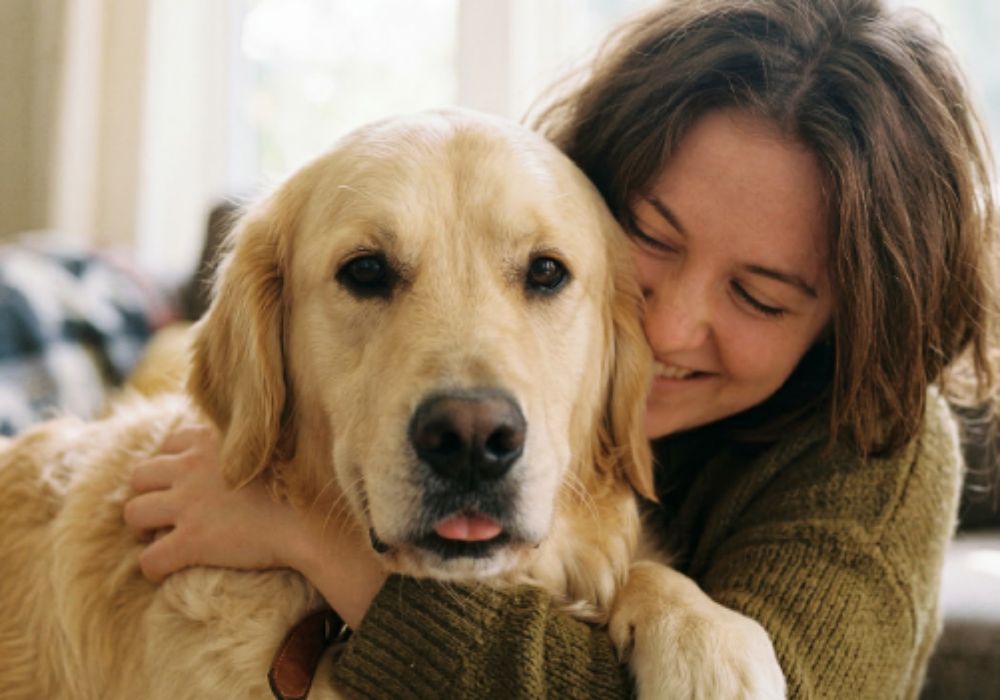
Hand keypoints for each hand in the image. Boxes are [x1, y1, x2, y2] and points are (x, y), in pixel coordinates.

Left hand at [124, 422, 294, 580]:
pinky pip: (149, 559)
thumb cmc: (301, 483)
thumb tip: (236, 447)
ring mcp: (188, 504)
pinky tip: (170, 571)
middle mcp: (191, 466)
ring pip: (134, 513)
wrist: (312, 519)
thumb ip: (242, 442)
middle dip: (150, 494)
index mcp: (210, 440)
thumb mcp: (269, 445)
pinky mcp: (191, 540)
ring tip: (166, 537)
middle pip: (140, 476)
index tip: (188, 483)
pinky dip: (155, 567)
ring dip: (146, 527)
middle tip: (169, 513)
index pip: (169, 445)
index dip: (174, 466)